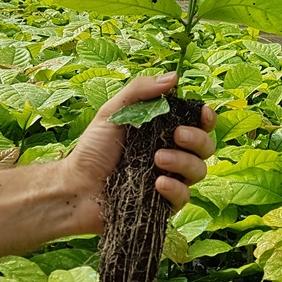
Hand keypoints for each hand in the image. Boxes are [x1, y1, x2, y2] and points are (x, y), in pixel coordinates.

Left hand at [59, 73, 215, 233]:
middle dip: (197, 139)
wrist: (75, 186)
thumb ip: (141, 91)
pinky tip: (158, 183)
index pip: (198, 124)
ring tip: (157, 159)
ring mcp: (170, 180)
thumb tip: (174, 77)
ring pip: (199, 171)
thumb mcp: (113, 112)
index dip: (206, 119)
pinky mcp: (164, 204)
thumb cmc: (92, 148)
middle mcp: (172, 154)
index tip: (203, 114)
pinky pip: (184, 197)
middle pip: (206, 147)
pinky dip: (175, 189)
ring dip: (184, 162)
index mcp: (164, 131)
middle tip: (176, 135)